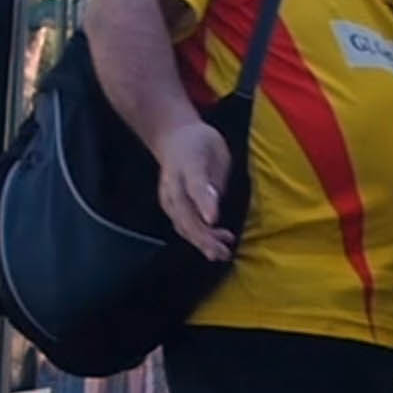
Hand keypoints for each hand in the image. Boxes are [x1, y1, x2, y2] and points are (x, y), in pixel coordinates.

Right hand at [156, 120, 234, 262]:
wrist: (175, 138)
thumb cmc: (199, 144)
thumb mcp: (213, 150)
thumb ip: (211, 178)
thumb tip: (214, 203)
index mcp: (185, 168)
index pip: (194, 188)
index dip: (204, 204)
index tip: (213, 221)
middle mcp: (172, 187)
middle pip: (186, 216)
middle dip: (204, 237)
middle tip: (224, 251)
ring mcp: (169, 200)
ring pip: (183, 226)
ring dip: (202, 243)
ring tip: (223, 254)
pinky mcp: (171, 208)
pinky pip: (183, 227)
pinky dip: (197, 240)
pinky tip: (215, 247)